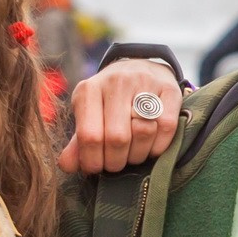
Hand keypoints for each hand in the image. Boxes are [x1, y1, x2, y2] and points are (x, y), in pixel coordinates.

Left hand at [60, 58, 182, 173]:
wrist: (140, 68)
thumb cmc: (110, 101)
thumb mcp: (89, 116)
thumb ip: (78, 142)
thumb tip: (67, 166)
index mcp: (89, 90)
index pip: (89, 135)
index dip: (93, 160)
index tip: (96, 168)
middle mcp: (116, 82)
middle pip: (117, 138)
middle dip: (116, 161)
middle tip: (116, 163)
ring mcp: (145, 82)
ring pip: (143, 132)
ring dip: (138, 155)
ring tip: (133, 153)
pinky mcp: (170, 88)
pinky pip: (166, 128)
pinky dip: (158, 146)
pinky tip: (151, 146)